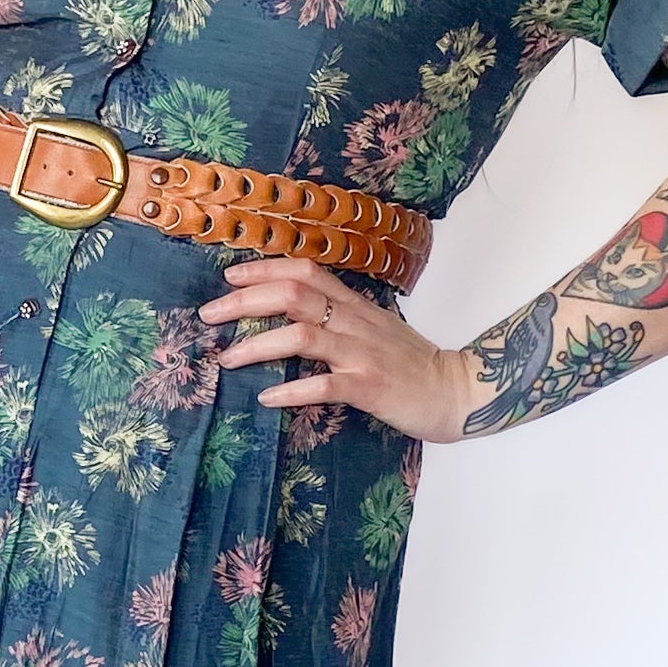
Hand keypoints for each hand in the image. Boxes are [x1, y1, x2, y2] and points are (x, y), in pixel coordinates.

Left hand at [199, 268, 471, 442]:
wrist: (457, 391)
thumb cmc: (412, 363)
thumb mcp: (375, 327)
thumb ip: (339, 315)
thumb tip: (294, 311)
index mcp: (354, 305)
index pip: (304, 271)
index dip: (263, 268)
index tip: (229, 276)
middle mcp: (354, 322)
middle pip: (292, 296)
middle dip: (244, 301)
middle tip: (209, 316)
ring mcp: (361, 354)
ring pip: (301, 336)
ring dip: (256, 346)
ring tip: (227, 360)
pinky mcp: (369, 386)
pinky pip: (323, 385)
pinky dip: (290, 390)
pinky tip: (266, 397)